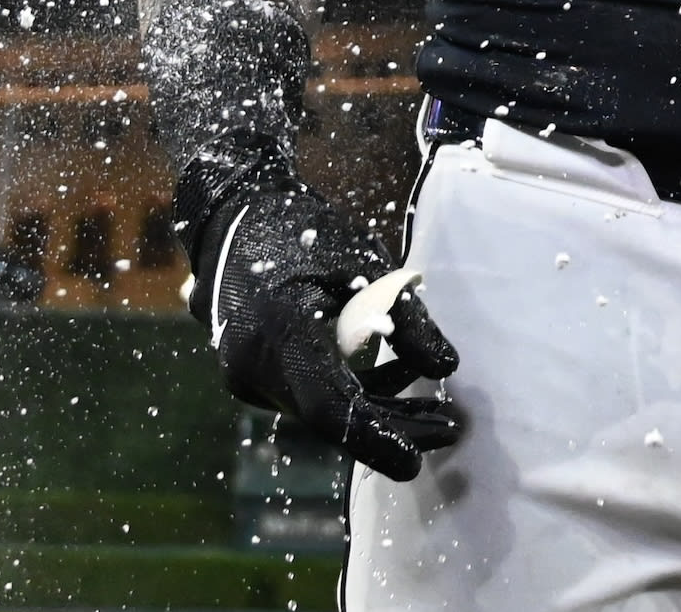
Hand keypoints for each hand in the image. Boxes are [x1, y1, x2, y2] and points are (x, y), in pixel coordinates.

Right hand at [203, 174, 463, 479]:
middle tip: (449, 430)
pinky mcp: (251, 374)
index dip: (374, 439)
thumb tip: (445, 368)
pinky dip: (350, 392)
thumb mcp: (364, 263)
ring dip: (377, 411)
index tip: (414, 463)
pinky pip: (307, 395)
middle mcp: (253, 364)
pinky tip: (398, 379)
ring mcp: (246, 374)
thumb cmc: (304, 232)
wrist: (232, 218)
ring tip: (437, 412)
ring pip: (321, 410)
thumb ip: (406, 317)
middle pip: (330, 416)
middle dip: (391, 428)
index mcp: (280, 330)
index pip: (330, 407)